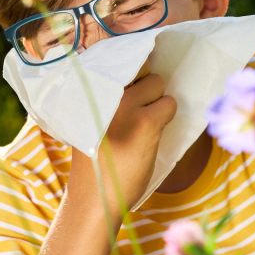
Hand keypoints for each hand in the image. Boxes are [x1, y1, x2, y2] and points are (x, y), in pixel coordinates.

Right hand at [69, 68, 176, 217]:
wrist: (94, 198)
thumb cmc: (94, 163)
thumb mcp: (88, 122)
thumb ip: (105, 98)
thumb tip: (138, 75)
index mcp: (85, 90)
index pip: (114, 56)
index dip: (131, 61)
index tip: (137, 69)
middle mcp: (104, 91)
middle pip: (140, 67)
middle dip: (144, 86)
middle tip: (138, 109)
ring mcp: (126, 104)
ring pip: (157, 83)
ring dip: (157, 101)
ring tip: (143, 124)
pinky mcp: (146, 121)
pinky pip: (169, 104)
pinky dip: (167, 116)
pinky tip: (152, 134)